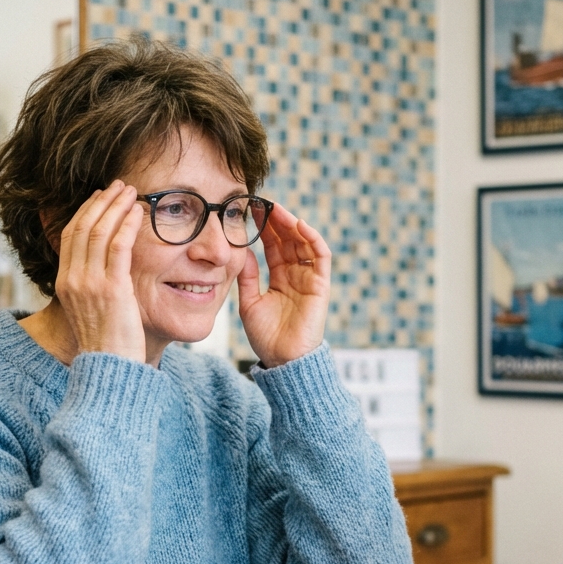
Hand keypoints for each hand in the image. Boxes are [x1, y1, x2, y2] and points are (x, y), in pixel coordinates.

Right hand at [54, 180, 146, 363]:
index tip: (100, 198)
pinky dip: (128, 225)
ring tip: (131, 192)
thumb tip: (107, 267)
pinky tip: (139, 213)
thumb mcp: (92, 310)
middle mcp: (73, 280)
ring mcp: (90, 284)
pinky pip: (119, 247)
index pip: (70, 236)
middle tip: (118, 186)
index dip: (85, 212)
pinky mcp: (112, 289)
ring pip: (99, 232)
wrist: (110, 369)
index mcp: (65, 284)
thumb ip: (93, 286)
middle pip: (82, 227)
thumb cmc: (108, 344)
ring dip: (116, 207)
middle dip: (101, 202)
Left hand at [236, 204, 330, 367]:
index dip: (264, 228)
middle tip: (262, 202)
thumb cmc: (266, 338)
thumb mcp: (248, 303)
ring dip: (291, 224)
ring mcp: (309, 279)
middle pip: (288, 240)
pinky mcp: (321, 285)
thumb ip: (247, 277)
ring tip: (276, 209)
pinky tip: (299, 225)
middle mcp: (296, 275)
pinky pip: (320, 256)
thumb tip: (241, 251)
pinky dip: (312, 238)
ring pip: (303, 243)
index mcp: (279, 279)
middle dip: (276, 221)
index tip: (250, 210)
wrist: (283, 360)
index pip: (273, 246)